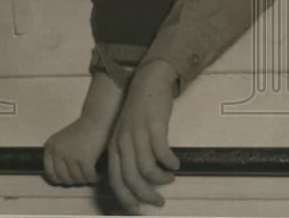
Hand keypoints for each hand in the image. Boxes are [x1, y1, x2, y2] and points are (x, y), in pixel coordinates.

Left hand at [44, 113, 110, 184]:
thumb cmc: (81, 132)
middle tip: (83, 175)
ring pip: (78, 179)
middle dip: (75, 180)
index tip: (69, 179)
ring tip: (91, 172)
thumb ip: (58, 156)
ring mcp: (70, 155)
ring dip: (86, 179)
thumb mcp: (62, 141)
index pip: (50, 173)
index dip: (60, 179)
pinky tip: (98, 173)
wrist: (96, 120)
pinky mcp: (84, 159)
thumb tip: (58, 179)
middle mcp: (57, 151)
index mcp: (49, 146)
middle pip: (65, 179)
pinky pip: (90, 178)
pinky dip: (95, 177)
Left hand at [108, 60, 180, 213]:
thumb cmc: (138, 113)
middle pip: (131, 179)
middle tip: (159, 202)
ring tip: (169, 178)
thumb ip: (129, 155)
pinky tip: (174, 163)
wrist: (147, 83)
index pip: (115, 179)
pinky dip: (170, 163)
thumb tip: (139, 183)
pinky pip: (163, 154)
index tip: (137, 210)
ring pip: (147, 169)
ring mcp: (137, 134)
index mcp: (114, 145)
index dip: (125, 198)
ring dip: (161, 180)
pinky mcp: (154, 127)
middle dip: (146, 195)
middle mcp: (122, 141)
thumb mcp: (127, 135)